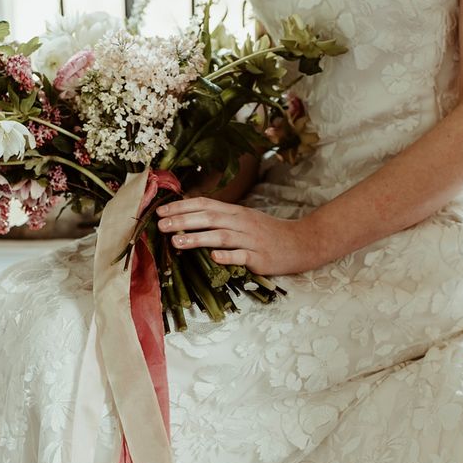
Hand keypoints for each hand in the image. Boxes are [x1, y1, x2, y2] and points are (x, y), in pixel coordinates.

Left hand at [156, 196, 322, 275]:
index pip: (205, 204)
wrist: (301, 242)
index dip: (182, 207)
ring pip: (221, 236)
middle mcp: (241, 222)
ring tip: (176, 242)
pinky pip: (242, 256)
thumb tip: (188, 218)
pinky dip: (227, 256)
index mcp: (235, 211)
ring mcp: (251, 240)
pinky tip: (213, 258)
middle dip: (183, 220)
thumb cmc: (267, 232)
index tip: (161, 211)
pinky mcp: (260, 258)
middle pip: (209, 217)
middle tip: (161, 224)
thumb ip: (220, 218)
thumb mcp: (243, 219)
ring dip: (197, 238)